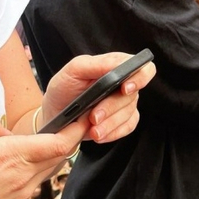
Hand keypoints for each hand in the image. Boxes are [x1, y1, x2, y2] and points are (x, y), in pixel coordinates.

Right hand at [0, 116, 88, 198]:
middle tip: (72, 124)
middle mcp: (23, 176)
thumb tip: (8, 132)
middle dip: (71, 138)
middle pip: (62, 154)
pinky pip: (37, 181)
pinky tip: (22, 163)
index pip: (60, 143)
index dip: (77, 129)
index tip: (84, 118)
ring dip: (53, 154)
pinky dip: (38, 169)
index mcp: (11, 156)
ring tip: (43, 141)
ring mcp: (23, 193)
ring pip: (51, 168)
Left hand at [41, 52, 155, 142]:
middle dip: (112, 107)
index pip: (143, 68)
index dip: (139, 77)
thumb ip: (97, 64)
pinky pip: (128, 127)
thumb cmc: (64, 90)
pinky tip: (98, 134)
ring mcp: (125, 103)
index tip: (125, 89)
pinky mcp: (124, 120)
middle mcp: (124, 83)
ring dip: (109, 124)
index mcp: (116, 66)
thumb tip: (120, 64)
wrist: (55, 116)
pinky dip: (112, 132)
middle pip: (134, 95)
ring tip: (91, 130)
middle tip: (93, 117)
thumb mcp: (74, 71)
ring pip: (129, 113)